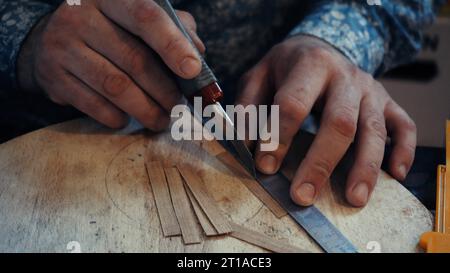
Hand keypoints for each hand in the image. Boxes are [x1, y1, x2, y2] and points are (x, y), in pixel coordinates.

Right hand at [17, 0, 204, 129]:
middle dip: (164, 90)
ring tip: (160, 120)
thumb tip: (197, 53)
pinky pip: (93, 104)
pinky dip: (116, 117)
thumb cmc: (110, 30)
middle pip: (134, 59)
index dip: (172, 45)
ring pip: (115, 86)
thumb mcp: (137, 18)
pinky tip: (126, 119)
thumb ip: (173, 27)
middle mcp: (81, 16)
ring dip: (145, 109)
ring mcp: (63, 46)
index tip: (192, 71)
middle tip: (179, 107)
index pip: (146, 17)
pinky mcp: (53, 76)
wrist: (52, 40)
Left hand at [236, 35, 415, 206]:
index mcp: (310, 65)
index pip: (293, 103)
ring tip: (354, 199)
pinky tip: (396, 175)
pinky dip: (403, 151)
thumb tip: (244, 145)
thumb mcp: (260, 75)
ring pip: (373, 130)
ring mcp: (370, 90)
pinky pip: (404, 126)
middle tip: (303, 196)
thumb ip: (248, 106)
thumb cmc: (288, 67)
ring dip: (365, 167)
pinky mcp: (388, 102)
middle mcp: (345, 77)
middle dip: (320, 162)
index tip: (265, 167)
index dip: (277, 137)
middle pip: (338, 122)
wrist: (321, 47)